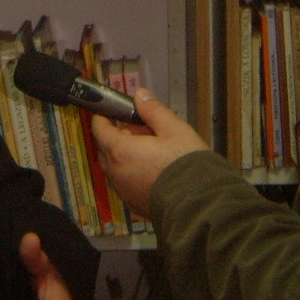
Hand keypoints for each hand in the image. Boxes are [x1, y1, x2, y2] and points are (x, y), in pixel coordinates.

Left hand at [90, 88, 207, 217]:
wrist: (199, 203)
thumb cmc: (186, 164)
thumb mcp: (174, 129)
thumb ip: (153, 111)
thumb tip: (140, 96)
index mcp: (121, 151)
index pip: (100, 130)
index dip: (103, 118)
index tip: (108, 112)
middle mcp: (117, 173)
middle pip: (106, 149)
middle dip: (117, 136)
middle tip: (140, 128)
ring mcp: (124, 191)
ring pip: (116, 167)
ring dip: (125, 155)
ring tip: (150, 149)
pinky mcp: (134, 204)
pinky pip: (126, 183)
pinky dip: (132, 172)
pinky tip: (153, 169)